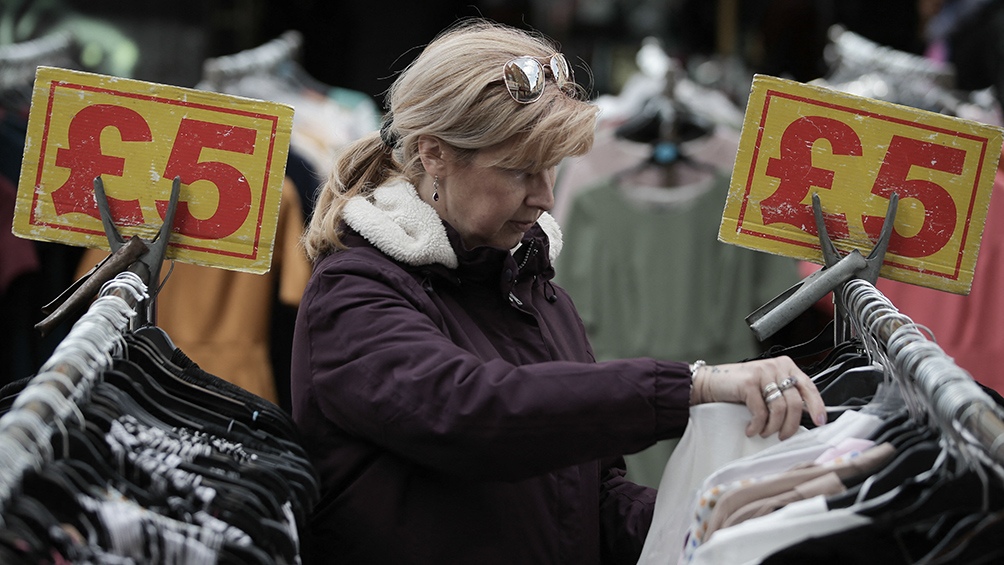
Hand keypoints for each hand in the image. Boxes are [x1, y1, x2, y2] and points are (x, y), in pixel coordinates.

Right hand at [690, 356, 825, 440]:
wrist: (711, 383)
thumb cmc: (739, 388)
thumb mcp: (767, 387)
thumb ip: (784, 395)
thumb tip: (804, 415)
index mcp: (785, 366)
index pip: (808, 386)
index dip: (817, 406)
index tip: (820, 421)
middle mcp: (776, 367)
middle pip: (795, 402)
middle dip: (791, 425)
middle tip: (783, 435)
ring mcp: (762, 373)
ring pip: (780, 409)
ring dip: (773, 427)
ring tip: (765, 432)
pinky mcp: (749, 383)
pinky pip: (761, 412)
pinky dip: (758, 425)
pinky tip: (752, 429)